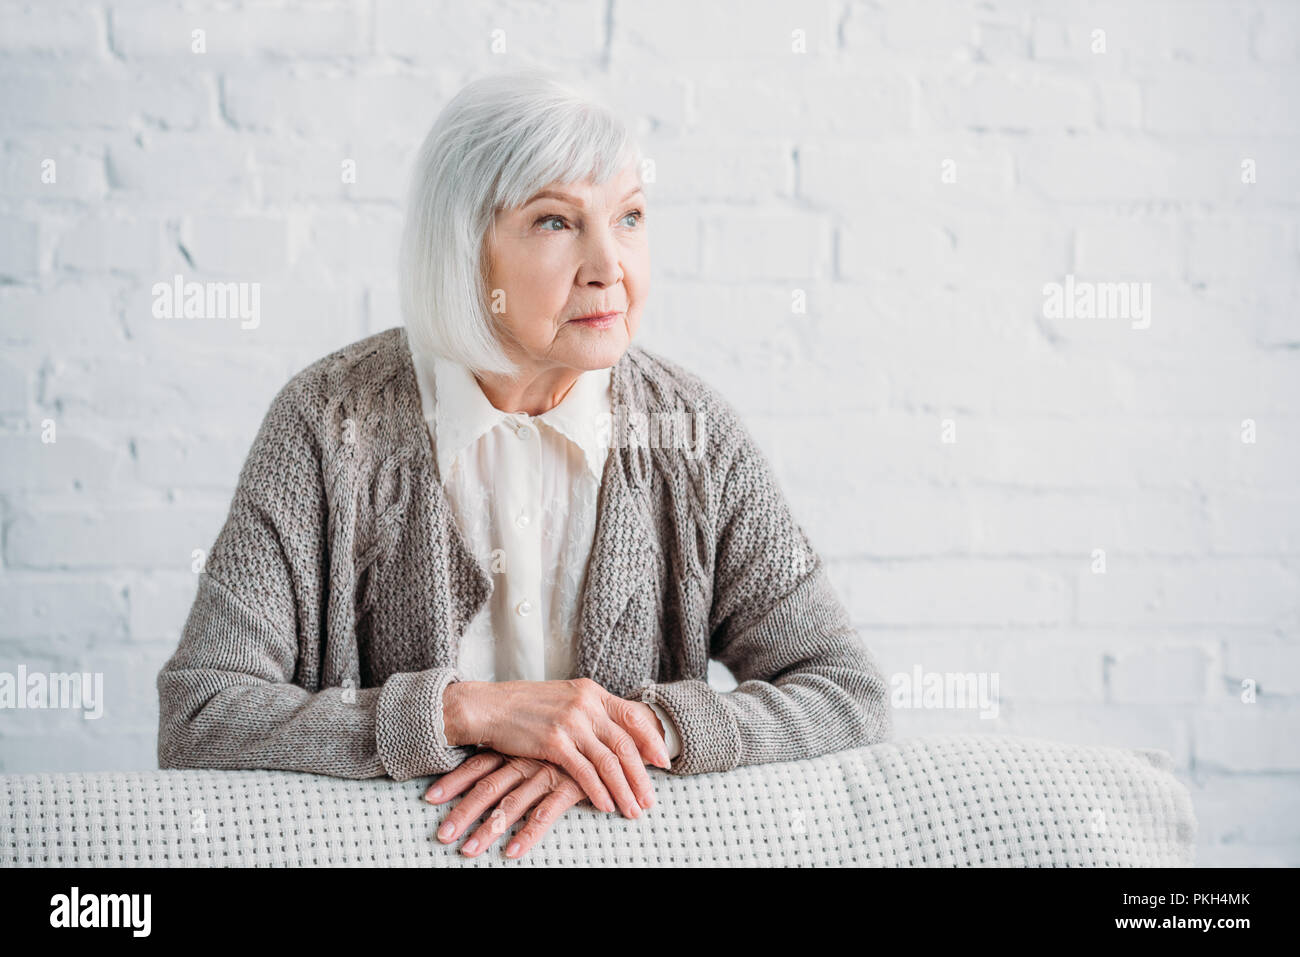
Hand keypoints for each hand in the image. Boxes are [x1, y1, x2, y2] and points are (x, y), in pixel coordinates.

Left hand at [425, 749, 589, 858]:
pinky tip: (512, 852)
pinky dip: (527, 834)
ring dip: (488, 830)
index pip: (477, 764)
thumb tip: (486, 767)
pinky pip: (545, 814)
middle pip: (487, 788)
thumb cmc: (572, 740)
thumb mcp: (539, 741)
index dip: (453, 781)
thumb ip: (516, 752)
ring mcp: (547, 774)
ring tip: (469, 851)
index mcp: (516, 748)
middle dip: (463, 813)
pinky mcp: (569, 787)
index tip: (429, 798)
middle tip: (442, 836)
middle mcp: (526, 760)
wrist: (613, 730)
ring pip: (511, 804)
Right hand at [442, 677, 668, 819]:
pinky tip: (605, 806)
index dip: (651, 740)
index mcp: (592, 692)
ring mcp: (571, 723)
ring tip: (633, 809)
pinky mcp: (554, 742)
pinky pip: (584, 772)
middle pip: (625, 744)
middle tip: (650, 799)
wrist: (488, 707)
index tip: (662, 762)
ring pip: (609, 761)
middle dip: (641, 775)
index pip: (633, 716)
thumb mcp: (564, 699)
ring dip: (624, 789)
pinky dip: (598, 791)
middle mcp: (586, 705)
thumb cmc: (525, 707)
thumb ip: (590, 713)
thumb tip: (614, 735)